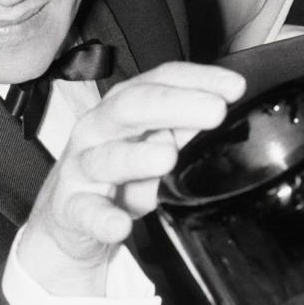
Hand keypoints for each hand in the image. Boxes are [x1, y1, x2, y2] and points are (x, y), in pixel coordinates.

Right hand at [17, 62, 244, 296]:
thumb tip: (226, 108)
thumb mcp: (154, 141)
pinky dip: (102, 219)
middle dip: (174, 105)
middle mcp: (99, 128)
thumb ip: (185, 126)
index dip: (198, 79)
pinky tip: (120, 225)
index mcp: (124, 106)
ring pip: (106, 157)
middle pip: (132, 107)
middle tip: (215, 111)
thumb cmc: (119, 169)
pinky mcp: (71, 208)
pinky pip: (85, 212)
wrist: (67, 217)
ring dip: (137, 157)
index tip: (235, 86)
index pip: (161, 80)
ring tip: (167, 157)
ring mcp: (82, 167)